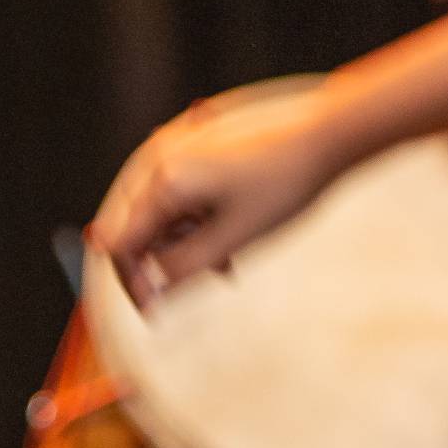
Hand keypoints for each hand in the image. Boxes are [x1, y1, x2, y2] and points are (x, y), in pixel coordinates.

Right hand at [91, 84, 351, 302]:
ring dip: (185, 243)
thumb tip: (149, 296)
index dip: (133, 283)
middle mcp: (162, 158)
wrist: (325, 134)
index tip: (154, 313)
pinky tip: (230, 234)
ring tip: (228, 262)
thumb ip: (183, 268)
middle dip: (164, 262)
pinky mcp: (197, 146)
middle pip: (137, 227)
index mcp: (165, 181)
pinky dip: (197, 220)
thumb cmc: (283, 185)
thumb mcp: (232, 238)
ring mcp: (178, 147)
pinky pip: (181, 194)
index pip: (121, 244)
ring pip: (162, 213)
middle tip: (206, 280)